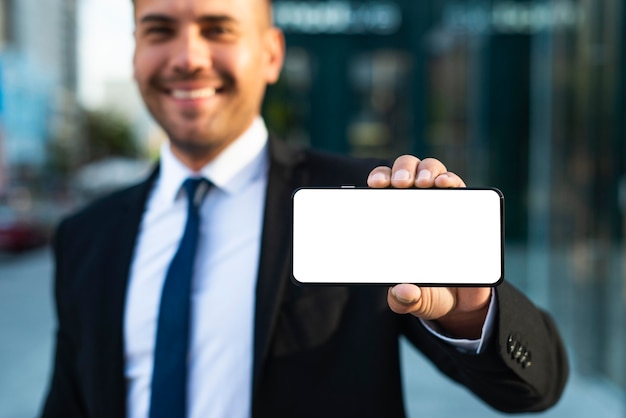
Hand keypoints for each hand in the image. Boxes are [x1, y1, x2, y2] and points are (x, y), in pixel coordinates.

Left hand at [367, 155, 490, 338]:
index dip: (379, 178)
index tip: (375, 185)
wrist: (464, 300)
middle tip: (400, 184)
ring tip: (423, 182)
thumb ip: (404, 299)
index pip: (383, 187)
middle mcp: (415, 204)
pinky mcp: (464, 207)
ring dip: (425, 170)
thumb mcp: (414, 299)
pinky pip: (457, 184)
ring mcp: (440, 203)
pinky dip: (450, 179)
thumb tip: (402, 291)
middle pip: (405, 170)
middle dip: (400, 171)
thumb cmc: (430, 291)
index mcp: (394, 219)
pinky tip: (446, 184)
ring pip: (430, 169)